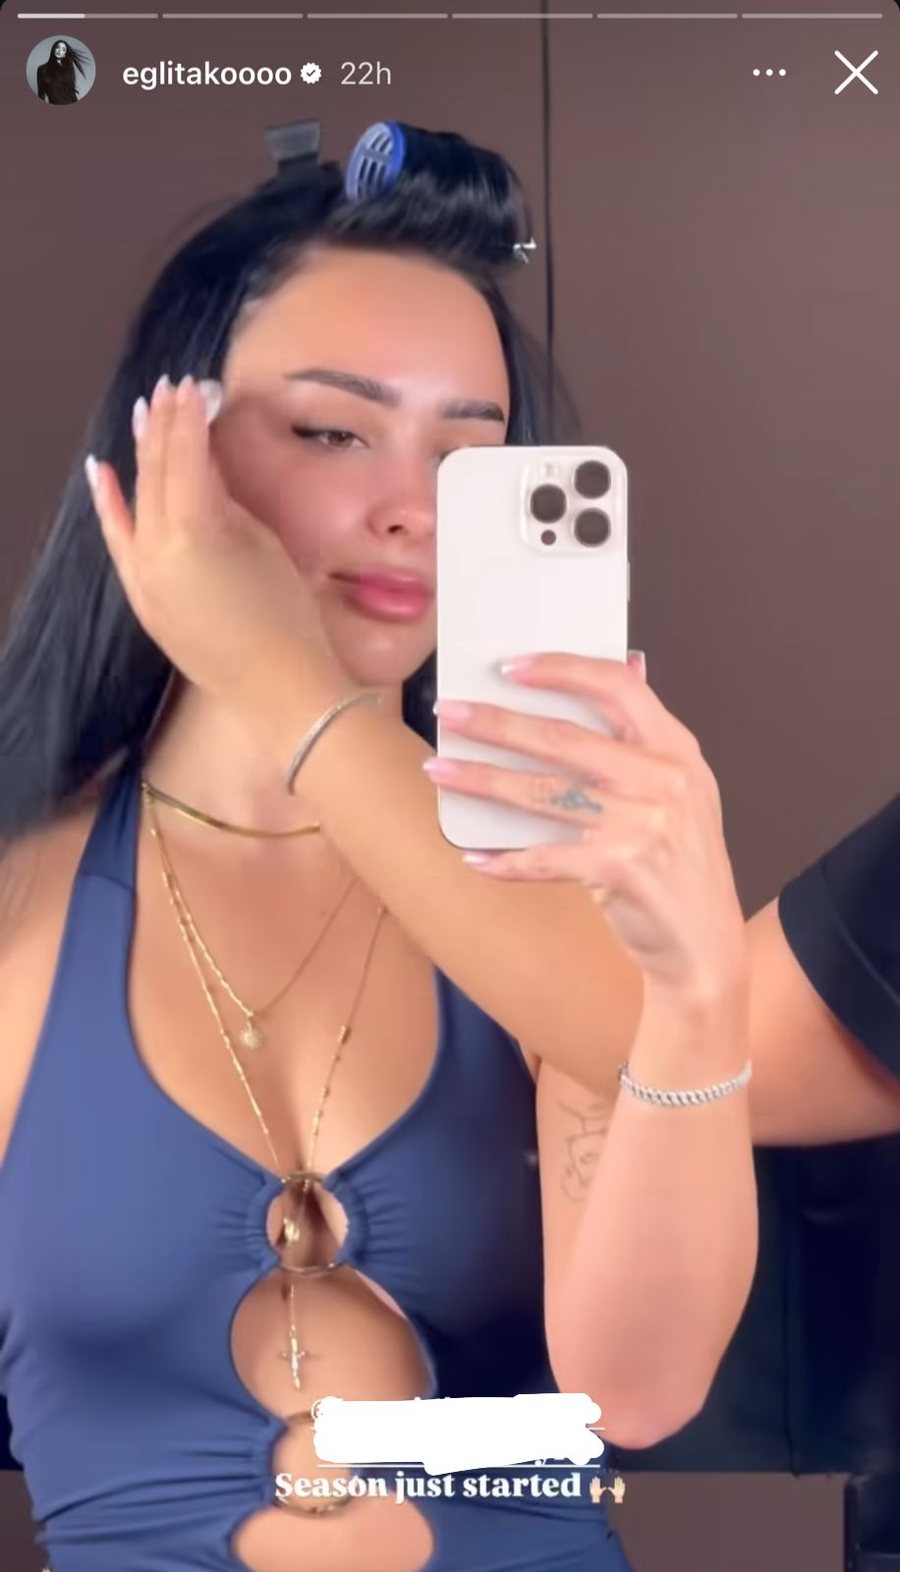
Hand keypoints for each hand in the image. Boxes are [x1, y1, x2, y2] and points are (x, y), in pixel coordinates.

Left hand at [86, 373, 348, 721]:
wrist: (279, 689)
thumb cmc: (288, 616)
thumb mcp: (263, 544)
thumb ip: (225, 502)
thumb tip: (205, 471)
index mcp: (192, 530)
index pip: (186, 456)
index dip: (190, 418)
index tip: (194, 386)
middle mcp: (155, 549)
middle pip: (157, 473)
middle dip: (163, 428)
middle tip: (170, 389)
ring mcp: (142, 577)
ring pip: (137, 501)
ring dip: (142, 456)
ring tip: (146, 413)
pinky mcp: (142, 599)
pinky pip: (119, 541)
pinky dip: (111, 505)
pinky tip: (102, 473)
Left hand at [425, 654, 745, 1008]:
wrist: (704, 943)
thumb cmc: (682, 863)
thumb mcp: (681, 789)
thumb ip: (648, 734)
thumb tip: (630, 662)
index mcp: (676, 749)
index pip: (618, 686)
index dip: (562, 669)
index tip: (510, 667)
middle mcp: (664, 779)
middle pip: (564, 738)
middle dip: (497, 723)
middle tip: (449, 714)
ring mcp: (643, 824)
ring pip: (544, 792)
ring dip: (483, 780)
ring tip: (439, 770)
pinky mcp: (621, 868)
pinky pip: (545, 857)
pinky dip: (506, 860)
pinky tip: (475, 857)